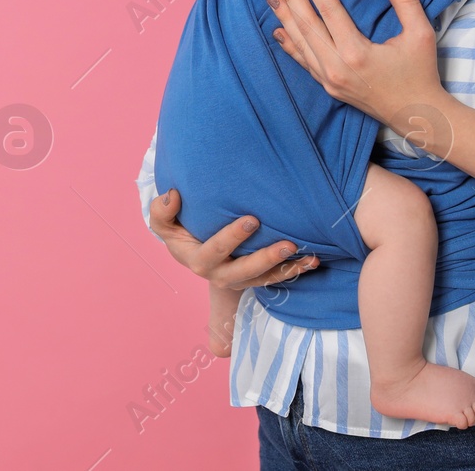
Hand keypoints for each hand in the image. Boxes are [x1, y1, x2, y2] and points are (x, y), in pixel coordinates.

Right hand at [149, 188, 318, 291]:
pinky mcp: (254, 279)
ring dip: (287, 269)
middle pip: (244, 271)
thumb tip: (173, 195)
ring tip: (308, 256)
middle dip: (266, 258)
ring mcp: (239, 279)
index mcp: (198, 261)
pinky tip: (313, 260)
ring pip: (264, 279)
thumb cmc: (179, 230)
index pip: (215, 251)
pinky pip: (276, 279)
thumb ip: (161, 211)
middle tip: (288, 243)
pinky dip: (295, 270)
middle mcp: (219, 275)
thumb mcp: (164, 223)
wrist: (192, 250)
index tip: (252, 219)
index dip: (232, 237)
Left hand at [266, 0, 448, 130]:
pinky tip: (279, 30)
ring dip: (285, 17)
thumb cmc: (420, 74)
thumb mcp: (421, 35)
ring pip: (301, 43)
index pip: (328, 10)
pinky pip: (303, 62)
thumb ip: (406, 2)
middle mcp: (336, 67)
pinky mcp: (329, 87)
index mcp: (356, 53)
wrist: (415, 115)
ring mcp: (329, 80)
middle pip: (307, 25)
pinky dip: (290, 45)